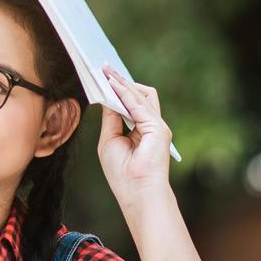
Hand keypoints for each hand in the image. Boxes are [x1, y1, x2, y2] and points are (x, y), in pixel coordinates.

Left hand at [98, 65, 173, 208]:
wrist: (136, 193)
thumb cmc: (122, 173)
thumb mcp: (110, 140)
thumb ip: (111, 118)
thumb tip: (106, 97)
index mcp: (140, 130)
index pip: (131, 103)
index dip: (118, 89)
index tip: (103, 76)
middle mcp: (151, 125)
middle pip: (138, 95)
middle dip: (120, 81)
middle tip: (103, 68)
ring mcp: (157, 126)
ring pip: (142, 95)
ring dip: (122, 83)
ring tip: (106, 72)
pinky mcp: (158, 128)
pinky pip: (139, 104)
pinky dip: (125, 92)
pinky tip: (112, 84)